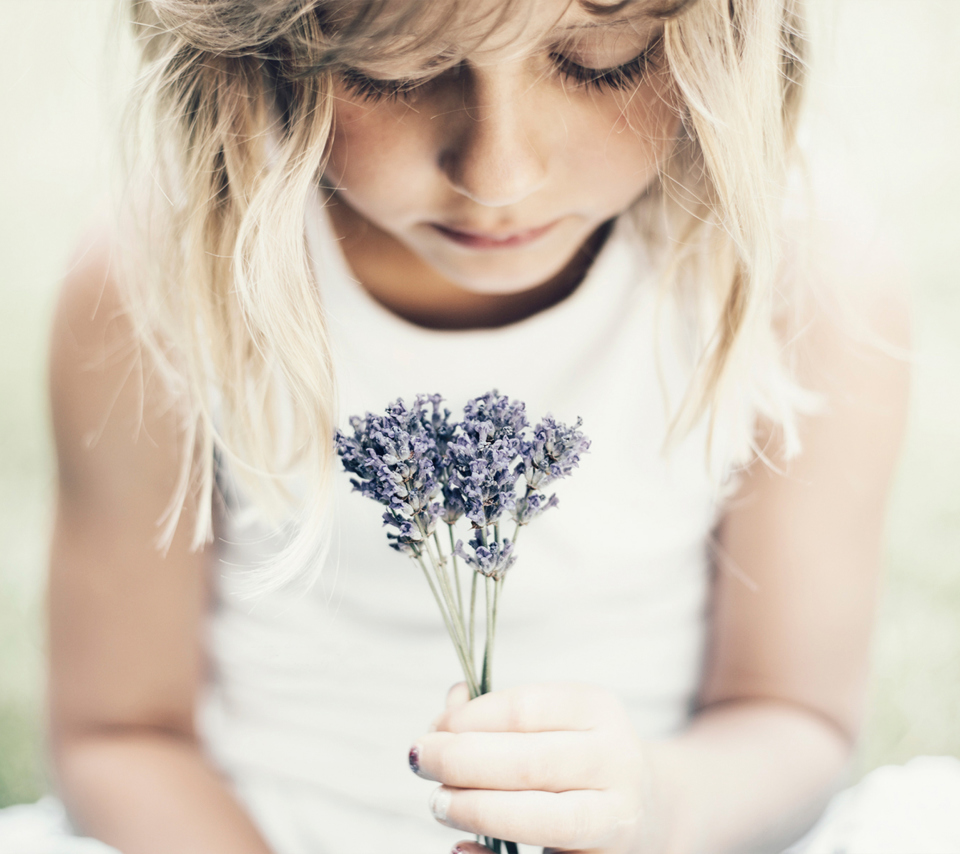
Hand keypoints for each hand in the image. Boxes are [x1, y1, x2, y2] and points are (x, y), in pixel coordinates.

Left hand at [410, 683, 658, 853]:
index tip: (434, 728)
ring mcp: (616, 818)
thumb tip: (448, 707)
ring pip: (541, 819)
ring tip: (437, 802)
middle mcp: (615, 760)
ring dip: (475, 810)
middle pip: (528, 762)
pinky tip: (459, 845)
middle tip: (419, 761)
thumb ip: (498, 713)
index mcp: (598, 710)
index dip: (467, 720)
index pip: (522, 709)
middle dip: (461, 762)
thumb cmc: (578, 755)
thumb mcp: (551, 719)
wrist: (650, 807)